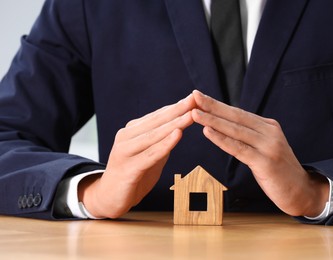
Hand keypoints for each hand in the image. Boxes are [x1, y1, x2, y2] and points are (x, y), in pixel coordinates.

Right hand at [78, 94, 195, 217]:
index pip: (158, 116)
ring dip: (175, 124)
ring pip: (155, 135)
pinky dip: (165, 144)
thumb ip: (162, 141)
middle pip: (157, 121)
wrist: (109, 198)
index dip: (177, 106)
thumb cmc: (132, 174)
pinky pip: (150, 154)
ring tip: (191, 115)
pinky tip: (178, 135)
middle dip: (178, 110)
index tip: (194, 97)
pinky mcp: (128, 168)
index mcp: (132, 131)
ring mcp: (125, 151)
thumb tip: (180, 126)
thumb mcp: (151, 155)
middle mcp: (126, 137)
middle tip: (196, 99)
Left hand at [191, 90, 328, 216]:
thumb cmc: (278, 171)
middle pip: (235, 116)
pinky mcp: (265, 162)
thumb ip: (250, 136)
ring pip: (235, 130)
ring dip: (213, 121)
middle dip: (212, 106)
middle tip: (194, 96)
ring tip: (195, 113)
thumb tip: (226, 127)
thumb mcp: (265, 148)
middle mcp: (269, 132)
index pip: (238, 113)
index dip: (217, 105)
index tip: (200, 96)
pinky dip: (222, 139)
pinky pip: (239, 148)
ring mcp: (268, 146)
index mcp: (268, 126)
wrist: (302, 191)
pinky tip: (207, 132)